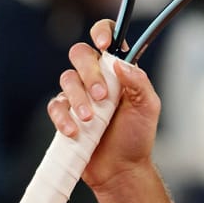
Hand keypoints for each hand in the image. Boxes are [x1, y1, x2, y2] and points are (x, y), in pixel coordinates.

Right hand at [49, 20, 162, 188]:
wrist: (121, 169)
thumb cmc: (137, 136)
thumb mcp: (148, 107)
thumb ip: (139, 82)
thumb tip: (120, 63)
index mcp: (119, 70)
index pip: (107, 38)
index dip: (102, 33)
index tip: (104, 46)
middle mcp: (97, 77)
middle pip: (80, 54)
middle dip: (89, 73)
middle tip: (102, 97)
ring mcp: (79, 94)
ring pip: (66, 79)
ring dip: (78, 98)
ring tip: (90, 119)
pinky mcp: (65, 113)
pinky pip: (55, 105)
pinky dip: (63, 117)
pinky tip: (74, 130)